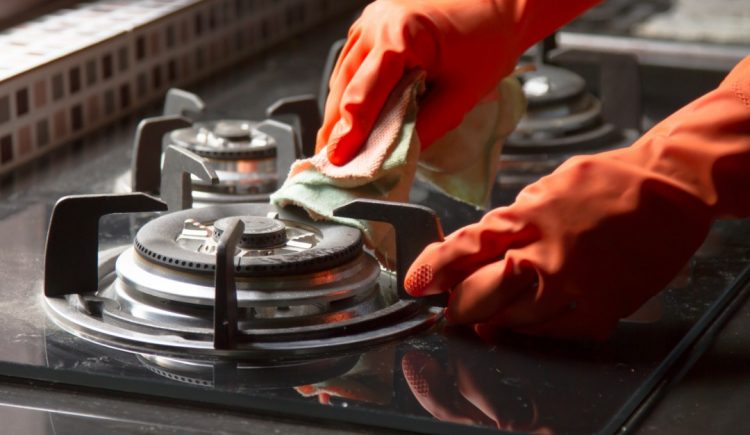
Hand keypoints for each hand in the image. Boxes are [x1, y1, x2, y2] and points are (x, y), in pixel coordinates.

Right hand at [316, 0, 598, 164]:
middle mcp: (376, 24)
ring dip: (338, 112)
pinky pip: (352, 65)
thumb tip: (393, 154)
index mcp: (400, 36)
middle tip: (332, 163)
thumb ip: (426, 127)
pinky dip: (349, 93)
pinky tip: (348, 117)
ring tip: (334, 147)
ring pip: (342, 77)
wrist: (499, 4)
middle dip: (336, 128)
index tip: (338, 161)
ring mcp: (371, 21)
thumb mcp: (462, 94)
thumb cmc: (489, 41)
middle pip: (344, 87)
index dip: (349, 134)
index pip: (363, 96)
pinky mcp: (372, 25)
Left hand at [405, 56, 749, 339]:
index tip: (415, 283)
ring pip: (513, 321)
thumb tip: (478, 250)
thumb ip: (511, 221)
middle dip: (458, 307)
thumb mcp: (546, 188)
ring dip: (495, 321)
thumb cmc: (607, 183)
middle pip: (479, 295)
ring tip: (491, 315)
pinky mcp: (599, 309)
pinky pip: (552, 334)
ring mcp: (572, 286)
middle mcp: (543, 255)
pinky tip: (530, 319)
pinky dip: (534, 330)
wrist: (669, 189)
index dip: (433, 269)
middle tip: (452, 310)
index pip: (463, 249)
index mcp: (525, 218)